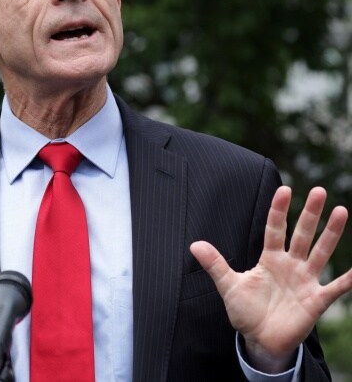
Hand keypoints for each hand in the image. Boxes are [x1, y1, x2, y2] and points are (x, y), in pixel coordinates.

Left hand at [190, 186, 351, 372]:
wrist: (260, 340)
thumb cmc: (245, 311)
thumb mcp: (228, 286)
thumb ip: (215, 264)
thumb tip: (194, 245)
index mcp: (269, 259)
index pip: (275, 229)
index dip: (279, 210)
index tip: (285, 190)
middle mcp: (290, 265)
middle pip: (301, 234)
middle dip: (310, 213)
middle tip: (320, 190)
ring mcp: (305, 281)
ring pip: (320, 252)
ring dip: (331, 234)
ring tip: (341, 211)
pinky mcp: (316, 301)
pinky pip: (336, 288)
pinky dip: (347, 279)